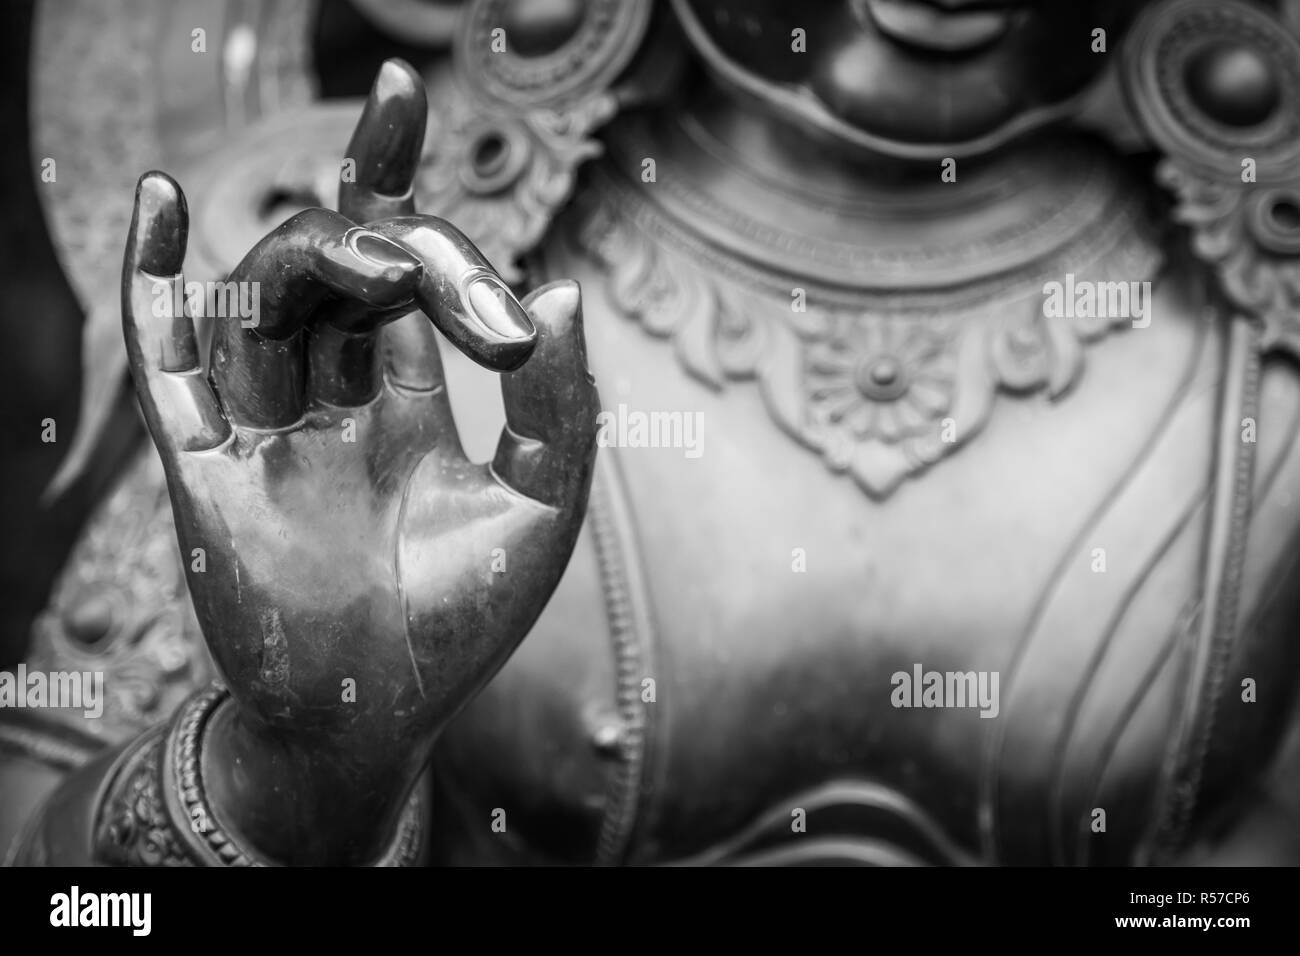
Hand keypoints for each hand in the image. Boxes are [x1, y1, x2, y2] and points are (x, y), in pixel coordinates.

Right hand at [121, 60, 598, 862]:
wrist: (384, 719)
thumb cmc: (464, 622)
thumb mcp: (541, 505)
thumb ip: (561, 405)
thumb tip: (563, 293)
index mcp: (400, 403)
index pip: (392, 271)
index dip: (394, 181)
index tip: (399, 85)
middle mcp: (325, 404)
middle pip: (333, 273)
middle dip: (387, 240)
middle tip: (440, 269)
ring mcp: (261, 432)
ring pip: (263, 302)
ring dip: (314, 259)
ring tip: (382, 260)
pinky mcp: (203, 470)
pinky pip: (165, 364)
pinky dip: (152, 287)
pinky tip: (153, 204)